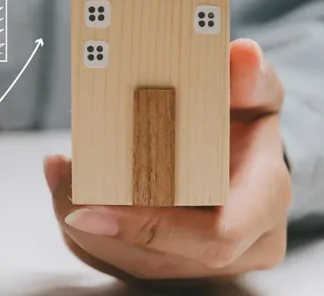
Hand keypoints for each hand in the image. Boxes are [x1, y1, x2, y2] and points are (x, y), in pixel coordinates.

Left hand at [45, 39, 289, 283]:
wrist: (247, 162)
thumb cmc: (245, 124)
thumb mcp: (255, 93)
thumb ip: (250, 77)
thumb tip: (243, 54)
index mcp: (265, 204)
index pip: (214, 235)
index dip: (150, 227)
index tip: (90, 206)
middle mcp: (242, 248)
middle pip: (160, 258)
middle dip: (101, 224)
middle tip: (60, 174)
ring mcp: (207, 267)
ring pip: (134, 266)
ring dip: (86, 227)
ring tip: (58, 173)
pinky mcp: (173, 268)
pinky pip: (120, 263)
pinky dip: (87, 232)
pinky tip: (64, 189)